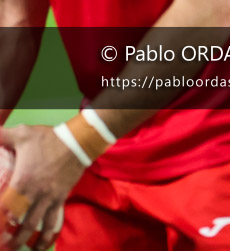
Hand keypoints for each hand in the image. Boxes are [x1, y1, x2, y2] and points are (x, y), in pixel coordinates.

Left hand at [0, 125, 82, 250]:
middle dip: (10, 237)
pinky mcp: (61, 197)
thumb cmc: (49, 139)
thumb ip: (2, 136)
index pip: (4, 206)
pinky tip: (43, 245)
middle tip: (3, 246)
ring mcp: (49, 197)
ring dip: (27, 240)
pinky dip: (48, 234)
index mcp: (21, 181)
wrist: (79, 142)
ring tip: (19, 249)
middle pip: (20, 221)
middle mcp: (35, 194)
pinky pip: (54, 219)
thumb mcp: (22, 134)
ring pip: (37, 224)